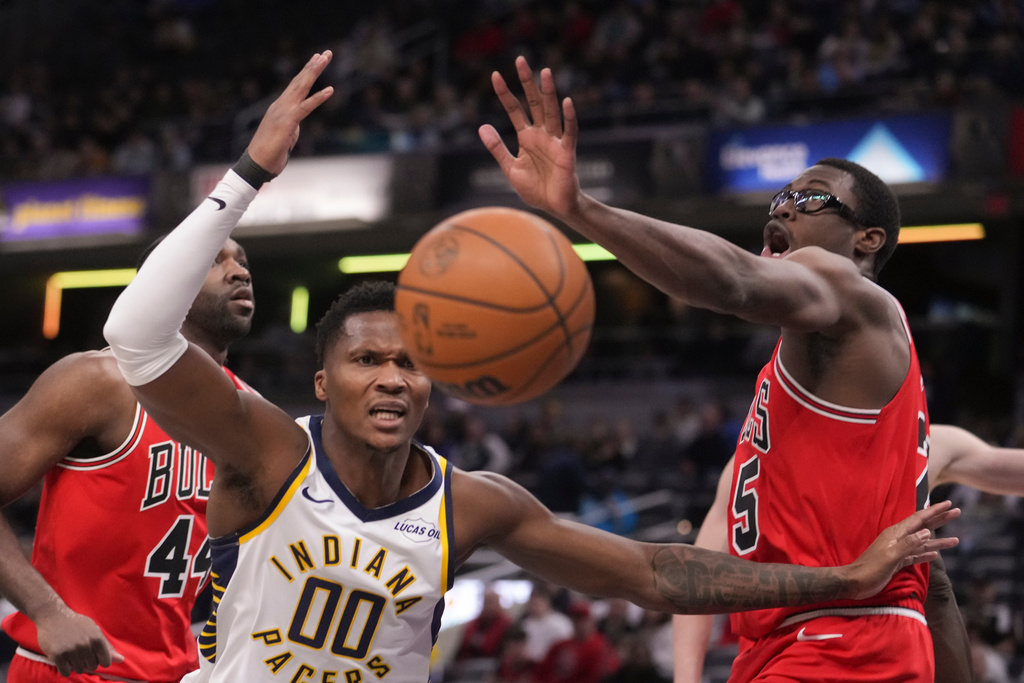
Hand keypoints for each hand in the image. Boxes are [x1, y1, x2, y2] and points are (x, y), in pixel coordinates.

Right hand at [35, 607, 123, 675]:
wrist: (53, 616)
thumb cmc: (76, 624)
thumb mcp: (94, 631)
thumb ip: (107, 646)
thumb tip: (121, 660)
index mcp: (97, 639)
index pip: (106, 662)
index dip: (99, 660)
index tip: (93, 655)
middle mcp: (86, 645)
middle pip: (92, 667)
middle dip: (87, 662)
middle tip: (79, 651)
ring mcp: (72, 651)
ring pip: (79, 670)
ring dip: (75, 665)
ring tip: (70, 653)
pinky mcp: (58, 655)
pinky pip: (66, 672)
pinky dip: (65, 668)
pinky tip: (63, 658)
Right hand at [246, 51, 334, 175]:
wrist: (256, 165)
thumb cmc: (269, 154)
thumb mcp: (284, 136)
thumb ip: (291, 127)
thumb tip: (295, 125)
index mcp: (280, 108)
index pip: (296, 86)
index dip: (306, 73)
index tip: (316, 60)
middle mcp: (281, 106)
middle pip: (299, 81)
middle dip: (313, 66)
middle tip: (326, 53)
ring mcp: (283, 112)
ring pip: (301, 87)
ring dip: (314, 72)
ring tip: (325, 58)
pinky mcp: (288, 122)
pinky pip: (306, 108)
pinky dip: (318, 98)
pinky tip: (330, 90)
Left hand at [478, 56, 582, 218]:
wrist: (555, 207)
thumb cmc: (535, 188)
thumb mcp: (510, 168)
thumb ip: (497, 148)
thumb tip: (482, 127)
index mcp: (526, 137)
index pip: (514, 110)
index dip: (505, 94)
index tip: (495, 76)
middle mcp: (541, 134)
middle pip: (533, 103)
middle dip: (527, 83)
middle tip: (520, 60)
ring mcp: (555, 141)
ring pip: (551, 111)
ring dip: (548, 92)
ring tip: (545, 72)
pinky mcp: (567, 152)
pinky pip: (569, 132)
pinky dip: (569, 118)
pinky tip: (566, 102)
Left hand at [843, 500, 959, 599]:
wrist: (855, 582)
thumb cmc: (871, 569)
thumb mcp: (890, 556)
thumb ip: (908, 544)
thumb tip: (927, 532)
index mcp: (896, 534)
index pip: (919, 519)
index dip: (934, 511)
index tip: (948, 504)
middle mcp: (898, 539)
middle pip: (923, 527)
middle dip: (940, 519)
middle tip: (957, 512)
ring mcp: (898, 551)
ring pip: (922, 543)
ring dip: (938, 540)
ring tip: (956, 539)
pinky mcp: (898, 562)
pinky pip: (916, 555)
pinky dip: (926, 554)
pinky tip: (936, 554)